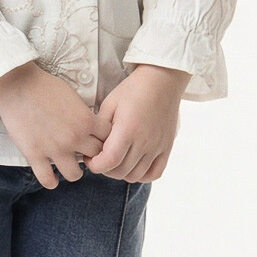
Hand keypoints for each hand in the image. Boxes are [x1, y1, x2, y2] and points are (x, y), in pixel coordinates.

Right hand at [0, 61, 112, 189]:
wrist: (17, 85)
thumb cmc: (45, 86)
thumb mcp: (73, 96)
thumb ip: (84, 114)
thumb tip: (91, 127)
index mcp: (87, 120)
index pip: (109, 139)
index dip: (104, 139)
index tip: (96, 139)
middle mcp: (74, 138)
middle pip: (96, 157)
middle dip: (91, 155)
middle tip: (82, 153)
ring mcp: (55, 149)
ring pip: (75, 175)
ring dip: (73, 170)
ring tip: (67, 164)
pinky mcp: (35, 155)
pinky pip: (48, 180)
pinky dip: (51, 181)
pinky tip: (50, 176)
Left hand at [81, 64, 189, 181]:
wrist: (162, 80)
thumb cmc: (134, 89)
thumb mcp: (110, 104)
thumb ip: (99, 127)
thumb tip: (90, 145)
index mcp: (128, 129)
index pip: (108, 161)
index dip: (95, 165)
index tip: (90, 158)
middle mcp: (144, 141)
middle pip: (120, 171)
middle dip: (104, 169)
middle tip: (99, 159)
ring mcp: (157, 146)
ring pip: (135, 176)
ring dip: (121, 173)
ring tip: (115, 161)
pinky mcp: (167, 148)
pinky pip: (155, 173)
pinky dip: (142, 175)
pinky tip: (133, 166)